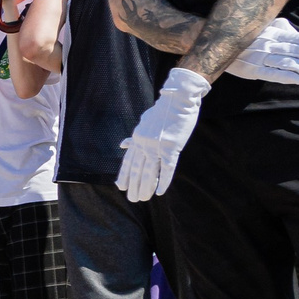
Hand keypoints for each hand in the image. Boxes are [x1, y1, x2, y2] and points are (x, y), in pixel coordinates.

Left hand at [116, 67, 208, 201]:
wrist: (178, 100)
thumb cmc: (164, 111)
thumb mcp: (144, 123)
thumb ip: (135, 136)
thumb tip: (123, 144)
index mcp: (138, 138)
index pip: (128, 160)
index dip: (124, 175)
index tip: (120, 187)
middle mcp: (144, 143)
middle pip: (137, 168)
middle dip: (133, 185)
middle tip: (131, 199)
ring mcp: (157, 146)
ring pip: (149, 171)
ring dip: (146, 187)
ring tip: (143, 199)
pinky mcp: (171, 147)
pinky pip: (166, 168)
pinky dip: (163, 181)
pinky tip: (160, 191)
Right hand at [221, 16, 298, 83]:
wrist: (217, 41)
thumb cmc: (244, 32)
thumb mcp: (263, 24)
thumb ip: (280, 27)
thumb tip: (297, 32)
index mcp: (272, 33)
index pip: (297, 38)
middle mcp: (268, 44)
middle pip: (295, 50)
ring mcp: (260, 57)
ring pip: (286, 63)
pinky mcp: (252, 70)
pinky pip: (271, 74)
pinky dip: (285, 77)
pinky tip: (298, 79)